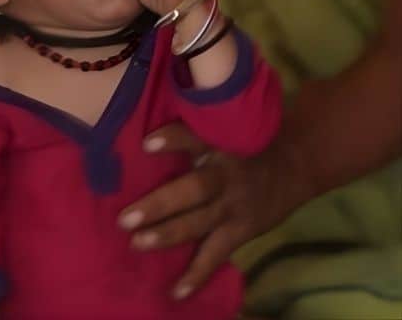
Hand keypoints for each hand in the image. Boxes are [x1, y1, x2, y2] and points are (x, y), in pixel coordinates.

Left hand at [116, 124, 305, 299]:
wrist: (297, 162)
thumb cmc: (242, 142)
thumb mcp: (222, 129)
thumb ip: (188, 134)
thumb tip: (136, 139)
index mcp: (219, 145)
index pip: (196, 139)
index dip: (173, 140)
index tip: (146, 144)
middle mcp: (226, 176)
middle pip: (193, 190)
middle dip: (159, 205)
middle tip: (125, 218)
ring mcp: (234, 206)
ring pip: (199, 223)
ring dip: (168, 235)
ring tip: (137, 243)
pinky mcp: (241, 230)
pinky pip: (217, 255)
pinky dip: (197, 275)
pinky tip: (176, 292)